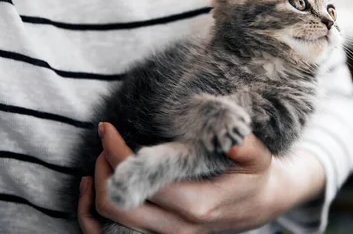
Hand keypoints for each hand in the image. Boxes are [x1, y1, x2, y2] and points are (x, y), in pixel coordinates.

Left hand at [78, 123, 325, 233]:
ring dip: (98, 189)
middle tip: (107, 138)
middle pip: (119, 205)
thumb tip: (231, 134)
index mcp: (198, 204)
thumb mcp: (257, 157)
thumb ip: (244, 146)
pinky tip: (93, 186)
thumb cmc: (254, 175)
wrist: (258, 203)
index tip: (109, 128)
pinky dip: (93, 215)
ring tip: (102, 158)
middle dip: (105, 168)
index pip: (144, 181)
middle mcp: (177, 227)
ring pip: (111, 224)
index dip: (118, 154)